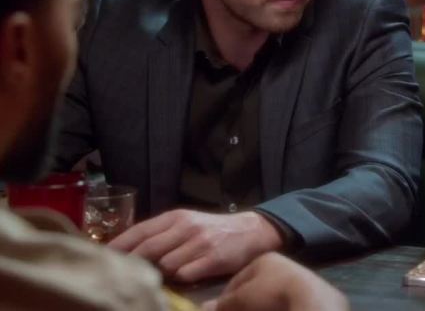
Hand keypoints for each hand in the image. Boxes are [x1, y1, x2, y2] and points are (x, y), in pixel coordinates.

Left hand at [108, 209, 282, 281]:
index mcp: (176, 217)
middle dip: (132, 265)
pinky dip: (180, 280)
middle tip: (119, 278)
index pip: (139, 231)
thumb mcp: (187, 224)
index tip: (99, 259)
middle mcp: (186, 227)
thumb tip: (128, 252)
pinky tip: (182, 282)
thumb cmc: (213, 230)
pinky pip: (185, 275)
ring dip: (159, 275)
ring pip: (165, 265)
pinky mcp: (213, 259)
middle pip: (147, 249)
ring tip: (157, 281)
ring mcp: (200, 243)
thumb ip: (162, 234)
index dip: (118, 246)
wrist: (251, 231)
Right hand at [201, 252, 348, 310]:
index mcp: (264, 260)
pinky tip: (277, 309)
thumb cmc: (271, 293)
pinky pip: (285, 300)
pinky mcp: (309, 293)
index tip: (219, 309)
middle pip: (255, 288)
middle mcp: (281, 266)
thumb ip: (223, 303)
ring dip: (260, 306)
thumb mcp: (241, 299)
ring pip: (270, 296)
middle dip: (243, 303)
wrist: (311, 299)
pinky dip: (278, 306)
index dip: (226, 296)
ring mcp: (297, 278)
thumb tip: (205, 308)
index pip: (238, 278)